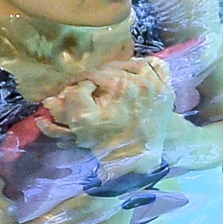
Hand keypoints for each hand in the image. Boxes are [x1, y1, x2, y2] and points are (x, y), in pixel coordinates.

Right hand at [41, 57, 175, 159]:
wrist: (143, 160)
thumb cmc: (111, 144)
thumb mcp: (84, 127)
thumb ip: (70, 105)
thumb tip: (54, 96)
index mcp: (118, 86)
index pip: (91, 74)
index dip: (77, 81)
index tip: (72, 88)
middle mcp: (139, 80)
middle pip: (111, 68)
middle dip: (97, 76)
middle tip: (89, 83)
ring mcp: (156, 84)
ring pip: (133, 63)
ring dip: (119, 68)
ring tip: (109, 76)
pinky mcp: (168, 90)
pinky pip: (157, 66)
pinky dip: (146, 64)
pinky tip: (136, 69)